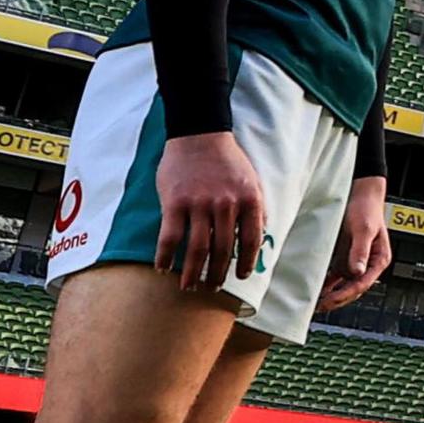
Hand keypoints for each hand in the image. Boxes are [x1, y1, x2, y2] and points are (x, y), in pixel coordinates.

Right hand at [155, 131, 268, 290]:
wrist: (199, 134)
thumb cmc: (227, 160)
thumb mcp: (252, 181)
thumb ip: (256, 208)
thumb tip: (260, 234)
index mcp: (249, 201)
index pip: (251, 241)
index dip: (246, 262)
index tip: (240, 276)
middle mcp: (226, 206)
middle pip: (223, 250)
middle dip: (218, 274)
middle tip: (212, 288)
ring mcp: (200, 205)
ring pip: (198, 248)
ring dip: (193, 272)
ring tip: (189, 286)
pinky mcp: (175, 202)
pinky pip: (170, 236)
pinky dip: (165, 256)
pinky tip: (162, 269)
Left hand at [320, 175, 392, 312]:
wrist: (360, 194)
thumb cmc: (366, 209)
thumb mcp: (363, 229)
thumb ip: (359, 251)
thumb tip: (356, 272)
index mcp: (378, 260)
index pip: (362, 284)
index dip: (346, 294)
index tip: (330, 301)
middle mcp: (367, 263)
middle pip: (353, 288)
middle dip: (337, 299)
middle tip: (320, 307)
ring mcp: (355, 260)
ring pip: (343, 284)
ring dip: (331, 293)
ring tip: (316, 303)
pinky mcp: (345, 255)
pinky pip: (335, 274)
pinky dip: (327, 283)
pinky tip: (317, 289)